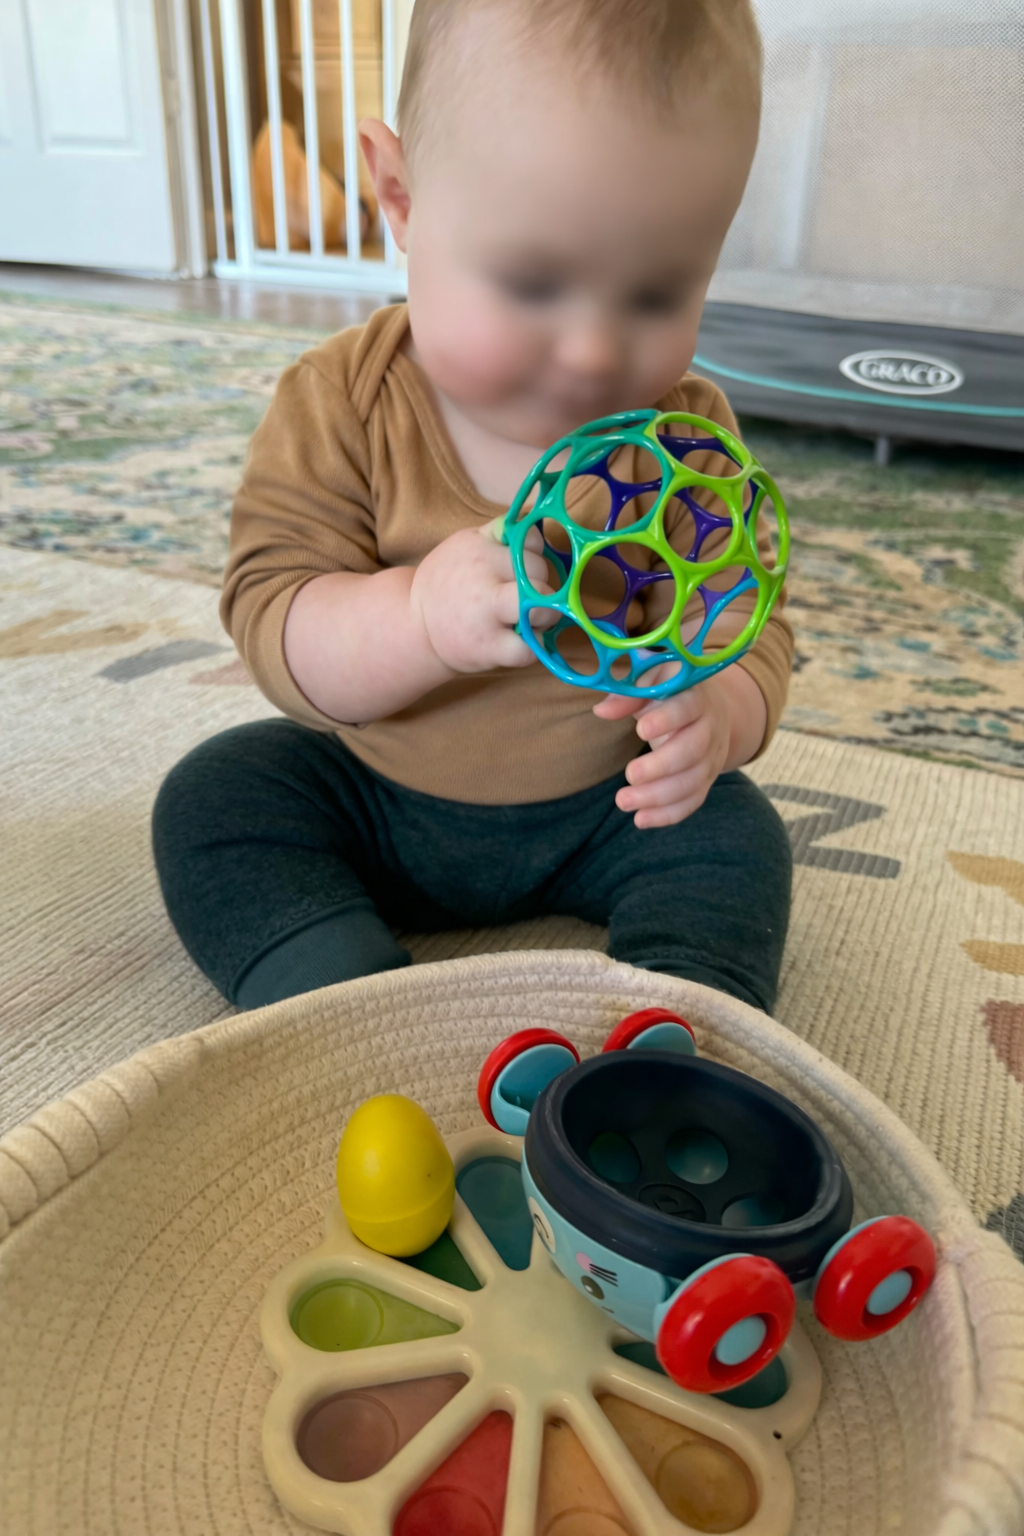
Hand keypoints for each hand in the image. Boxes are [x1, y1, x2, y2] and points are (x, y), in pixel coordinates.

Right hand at [409, 521, 552, 673]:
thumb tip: (532, 523)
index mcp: (479, 549)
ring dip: (545, 616)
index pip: (532, 541)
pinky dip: (534, 646)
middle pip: (540, 574)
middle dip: (541, 586)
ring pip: (542, 610)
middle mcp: (483, 578)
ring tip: (529, 620)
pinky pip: (530, 648)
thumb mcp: (464, 545)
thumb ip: (497, 534)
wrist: (414, 624)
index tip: (522, 568)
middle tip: (526, 598)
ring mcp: (486, 615)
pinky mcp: (488, 648)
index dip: (534, 554)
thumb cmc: (449, 582)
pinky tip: (521, 640)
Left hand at [592, 664, 767, 827]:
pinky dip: (668, 814)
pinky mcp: (707, 779)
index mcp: (696, 697)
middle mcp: (711, 728)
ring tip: (623, 802)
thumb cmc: (670, 690)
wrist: (710, 707)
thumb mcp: (651, 679)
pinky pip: (693, 801)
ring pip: (693, 782)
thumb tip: (601, 711)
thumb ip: (628, 693)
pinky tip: (640, 819)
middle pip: (693, 750)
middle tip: (630, 775)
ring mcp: (712, 757)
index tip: (641, 731)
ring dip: (658, 797)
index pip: (688, 707)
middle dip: (661, 767)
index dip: (668, 720)